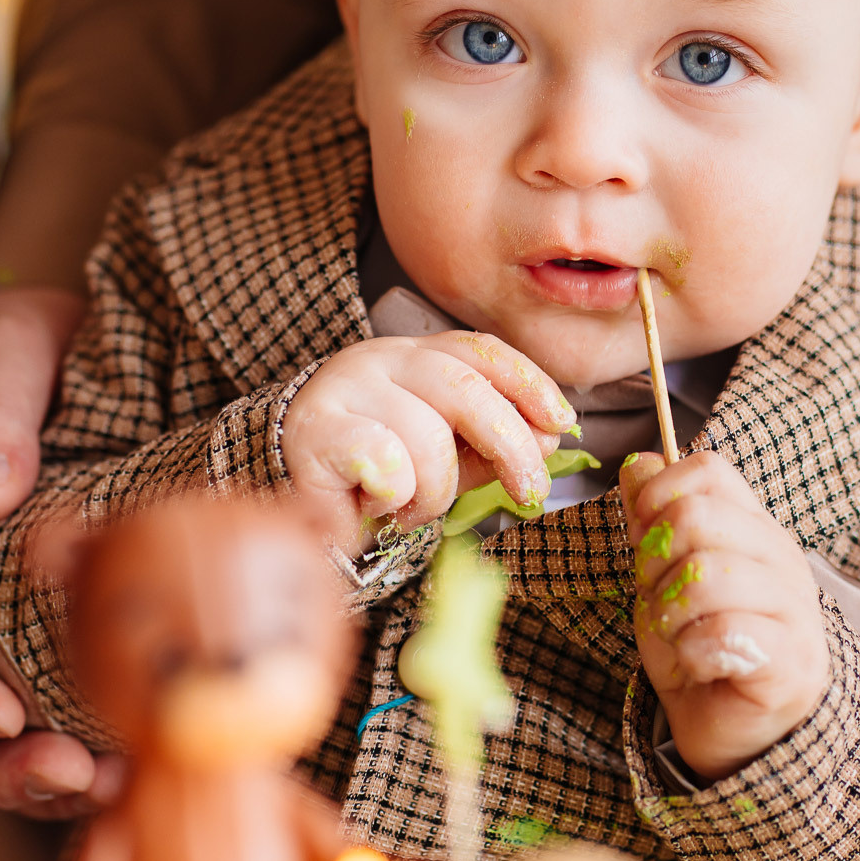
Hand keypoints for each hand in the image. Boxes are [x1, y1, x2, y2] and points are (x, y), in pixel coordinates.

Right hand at [282, 331, 575, 550]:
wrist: (297, 500)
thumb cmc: (380, 478)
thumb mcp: (448, 457)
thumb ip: (492, 445)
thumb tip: (548, 439)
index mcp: (416, 356)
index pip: (481, 351)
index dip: (529, 384)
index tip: (562, 423)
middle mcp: (381, 359)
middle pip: (464, 389)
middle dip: (510, 444)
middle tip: (529, 492)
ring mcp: (345, 388)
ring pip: (426, 437)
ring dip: (434, 491)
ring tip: (411, 508)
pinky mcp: (315, 429)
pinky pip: (384, 461)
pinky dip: (395, 495)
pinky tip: (378, 503)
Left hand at [619, 451, 828, 781]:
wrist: (728, 730)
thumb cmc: (696, 646)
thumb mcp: (660, 575)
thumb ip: (651, 519)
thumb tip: (636, 463)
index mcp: (751, 527)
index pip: (709, 470)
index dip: (659, 495)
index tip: (643, 541)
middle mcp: (781, 557)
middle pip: (696, 517)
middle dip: (654, 564)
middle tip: (661, 604)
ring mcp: (794, 608)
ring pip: (704, 575)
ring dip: (669, 615)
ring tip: (679, 639)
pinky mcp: (793, 660)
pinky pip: (725, 632)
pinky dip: (691, 652)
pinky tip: (698, 664)